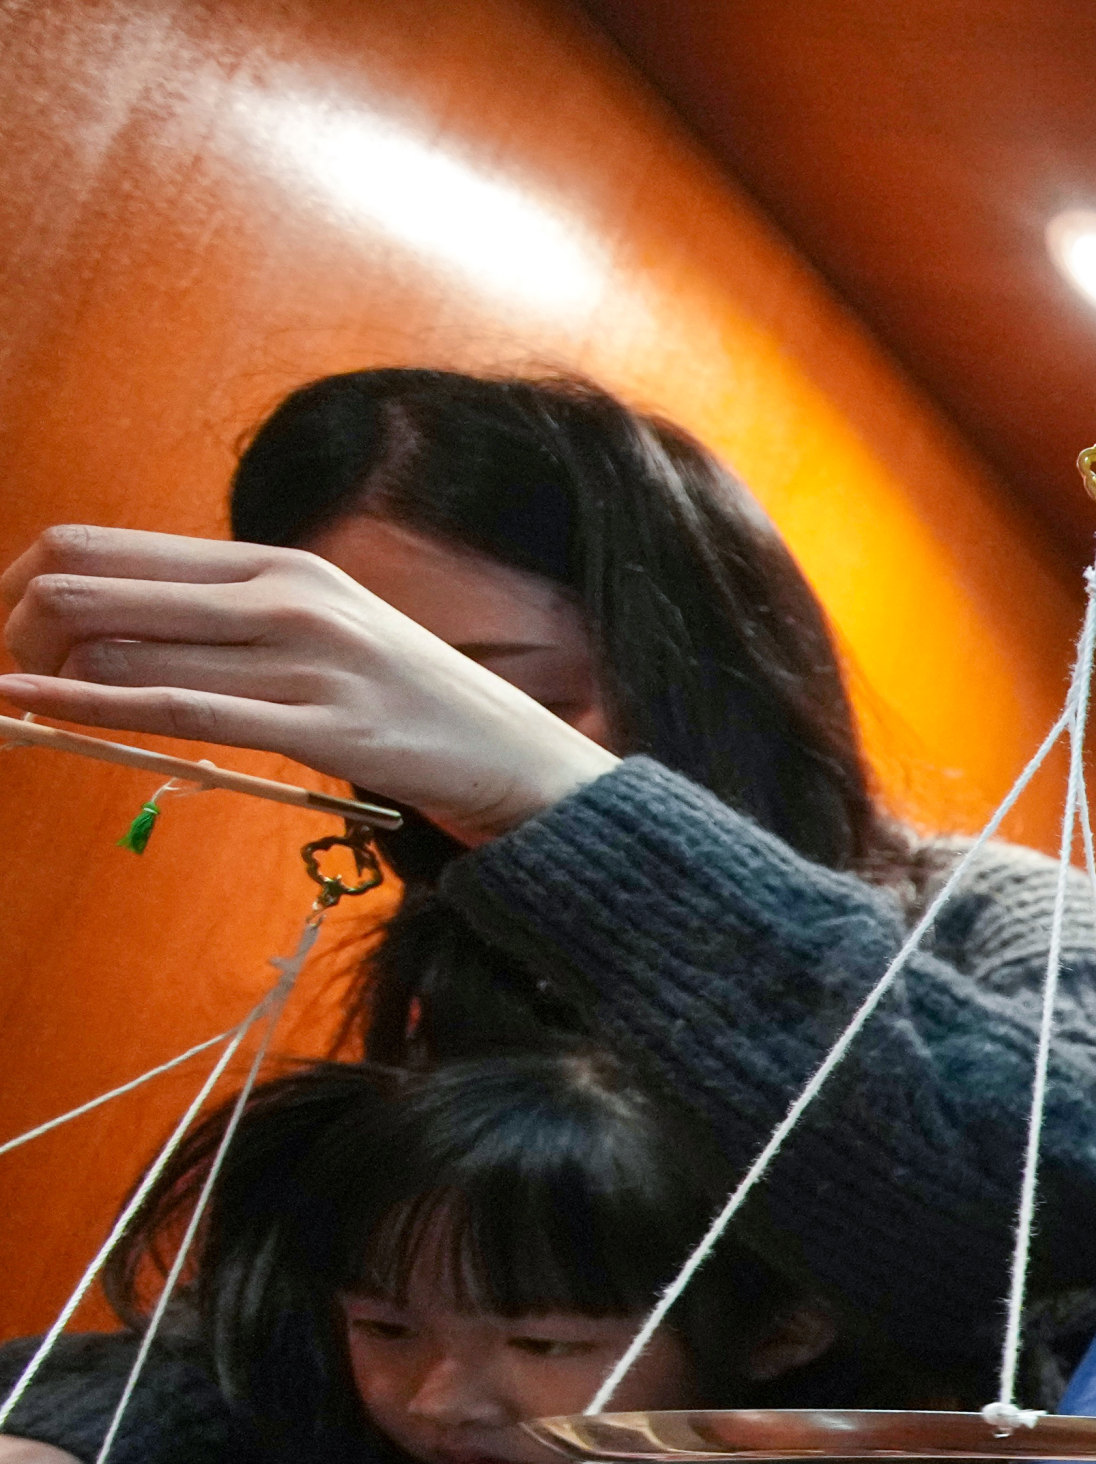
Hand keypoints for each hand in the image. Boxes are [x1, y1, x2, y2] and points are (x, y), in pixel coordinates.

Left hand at [0, 529, 614, 841]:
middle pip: (91, 588)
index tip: (4, 632)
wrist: (520, 760)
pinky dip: (87, 711)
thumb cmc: (408, 707)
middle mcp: (285, 597)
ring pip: (125, 652)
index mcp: (276, 565)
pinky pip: (180, 711)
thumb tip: (100, 640)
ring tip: (13, 707)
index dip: (22, 584)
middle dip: (16, 631)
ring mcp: (307, 660)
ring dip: (44, 681)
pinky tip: (33, 713)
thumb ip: (226, 626)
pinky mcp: (325, 728)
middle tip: (3, 677)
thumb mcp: (319, 636)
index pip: (99, 547)